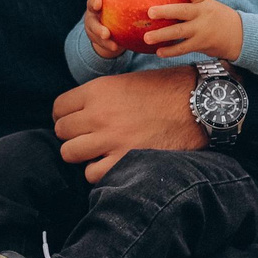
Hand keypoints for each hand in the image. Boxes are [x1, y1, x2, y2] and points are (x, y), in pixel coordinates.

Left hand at [51, 64, 202, 182]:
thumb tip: (80, 114)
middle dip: (73, 135)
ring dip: (82, 155)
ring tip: (98, 152)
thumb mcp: (126, 82)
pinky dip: (99, 172)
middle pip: (61, 131)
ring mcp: (110, 139)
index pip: (58, 107)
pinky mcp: (125, 160)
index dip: (65, 116)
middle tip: (89, 137)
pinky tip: (112, 163)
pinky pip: (92, 175)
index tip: (75, 122)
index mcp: (97, 91)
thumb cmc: (167, 90)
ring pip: (70, 154)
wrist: (199, 103)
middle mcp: (98, 115)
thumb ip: (99, 98)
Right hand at [81, 0, 120, 59]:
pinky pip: (100, 42)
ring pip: (93, 25)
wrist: (108, 35)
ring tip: (106, 34)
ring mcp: (92, 23)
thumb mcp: (127, 6)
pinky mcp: (94, 37)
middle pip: (91, 3)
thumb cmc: (122, 15)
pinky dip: (107, 44)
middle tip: (98, 3)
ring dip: (99, 29)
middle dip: (94, 2)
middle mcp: (95, 9)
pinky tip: (115, 47)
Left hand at [143, 0, 244, 63]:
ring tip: (147, 37)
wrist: (239, 35)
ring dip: (161, 35)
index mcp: (204, 2)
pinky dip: (170, 51)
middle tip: (150, 12)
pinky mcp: (201, 44)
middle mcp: (203, 14)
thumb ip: (191, 3)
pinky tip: (158, 52)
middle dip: (165, 12)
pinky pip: (183, 48)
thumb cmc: (216, 18)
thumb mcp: (208, 5)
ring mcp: (202, 30)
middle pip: (183, 11)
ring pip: (179, 32)